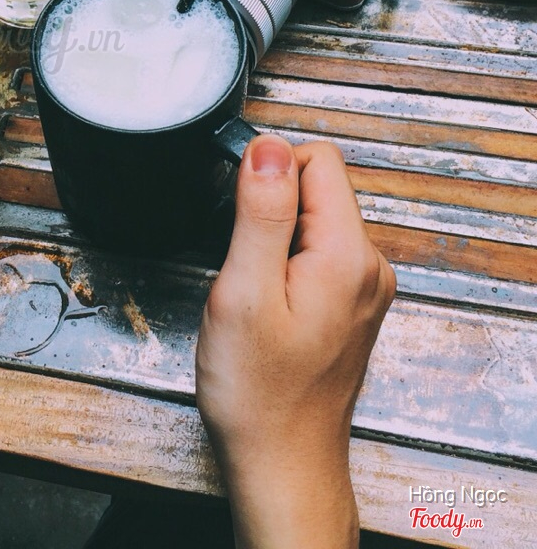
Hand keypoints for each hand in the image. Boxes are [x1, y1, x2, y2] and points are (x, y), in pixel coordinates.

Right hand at [195, 135, 395, 548]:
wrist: (281, 463)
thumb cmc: (259, 394)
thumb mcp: (243, 292)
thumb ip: (259, 213)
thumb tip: (267, 146)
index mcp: (348, 256)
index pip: (317, 159)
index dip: (267, 174)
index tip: (241, 219)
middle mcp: (369, 266)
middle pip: (318, 186)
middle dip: (268, 210)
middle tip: (243, 267)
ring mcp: (364, 287)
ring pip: (314, 218)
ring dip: (273, 238)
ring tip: (252, 290)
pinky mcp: (351, 304)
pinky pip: (316, 250)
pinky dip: (284, 263)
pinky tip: (266, 303)